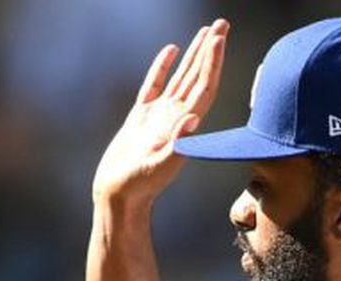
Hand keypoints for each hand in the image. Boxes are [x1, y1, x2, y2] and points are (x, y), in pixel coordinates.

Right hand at [91, 18, 227, 206]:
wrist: (118, 196)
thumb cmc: (138, 186)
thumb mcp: (158, 167)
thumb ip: (176, 145)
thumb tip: (192, 119)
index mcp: (184, 127)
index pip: (204, 87)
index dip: (212, 62)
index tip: (218, 38)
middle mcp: (175, 118)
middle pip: (198, 77)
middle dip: (210, 50)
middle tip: (221, 24)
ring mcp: (159, 117)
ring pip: (181, 77)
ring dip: (194, 54)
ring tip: (206, 31)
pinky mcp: (141, 118)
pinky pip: (155, 86)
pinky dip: (163, 67)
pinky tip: (171, 50)